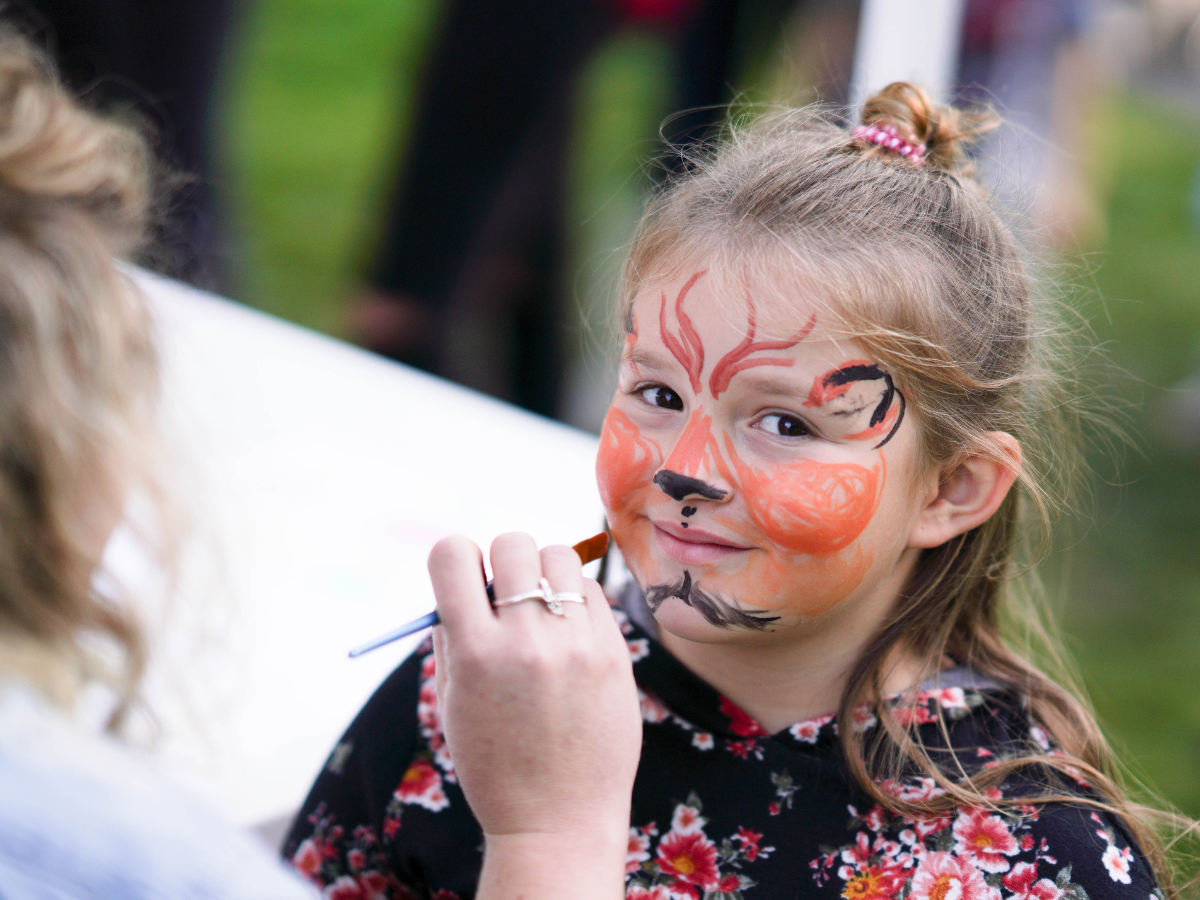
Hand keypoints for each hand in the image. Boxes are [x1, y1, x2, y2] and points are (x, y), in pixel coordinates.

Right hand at [428, 532, 640, 899]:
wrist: (558, 821)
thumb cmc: (495, 763)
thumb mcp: (452, 701)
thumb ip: (453, 634)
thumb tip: (464, 576)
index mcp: (474, 652)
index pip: (452, 554)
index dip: (454, 559)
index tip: (464, 579)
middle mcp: (526, 640)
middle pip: (512, 543)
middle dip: (503, 561)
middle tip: (506, 595)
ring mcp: (576, 645)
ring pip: (559, 556)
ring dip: (544, 573)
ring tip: (542, 610)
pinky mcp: (614, 653)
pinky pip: (593, 591)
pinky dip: (576, 600)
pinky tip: (569, 633)